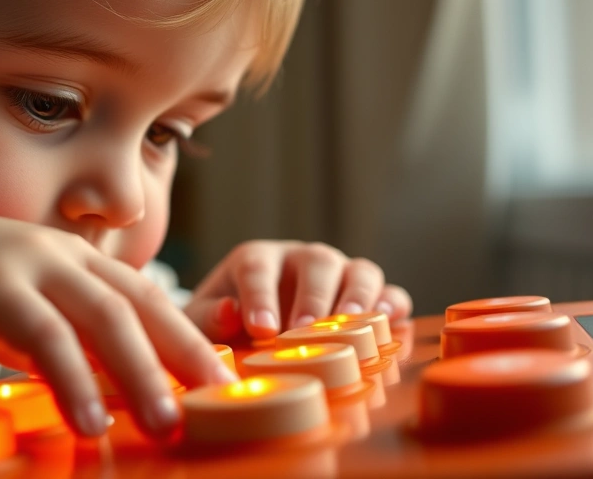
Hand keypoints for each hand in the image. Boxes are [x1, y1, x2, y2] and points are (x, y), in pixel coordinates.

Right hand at [0, 210, 235, 437]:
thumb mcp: (19, 311)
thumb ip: (63, 338)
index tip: (220, 382)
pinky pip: (42, 335)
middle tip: (219, 402)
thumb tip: (107, 386)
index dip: (186, 338)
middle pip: (138, 304)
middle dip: (182, 353)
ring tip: (167, 424)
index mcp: (75, 261)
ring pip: (101, 316)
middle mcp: (61, 256)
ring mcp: (27, 265)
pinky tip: (90, 421)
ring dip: (139, 372)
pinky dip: (71, 379)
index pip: (145, 298)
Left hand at [183, 241, 412, 341]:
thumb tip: (229, 312)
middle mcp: (300, 259)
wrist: (249, 330)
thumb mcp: (201, 321)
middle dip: (313, 298)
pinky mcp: (365, 298)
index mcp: (256, 259)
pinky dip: (392, 305)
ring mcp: (338, 275)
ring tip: (351, 327)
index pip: (257, 267)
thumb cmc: (223, 323)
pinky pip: (389, 293)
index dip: (259, 295)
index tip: (260, 328)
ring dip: (359, 297)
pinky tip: (387, 324)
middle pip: (316, 262)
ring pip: (359, 270)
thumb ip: (206, 318)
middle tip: (305, 332)